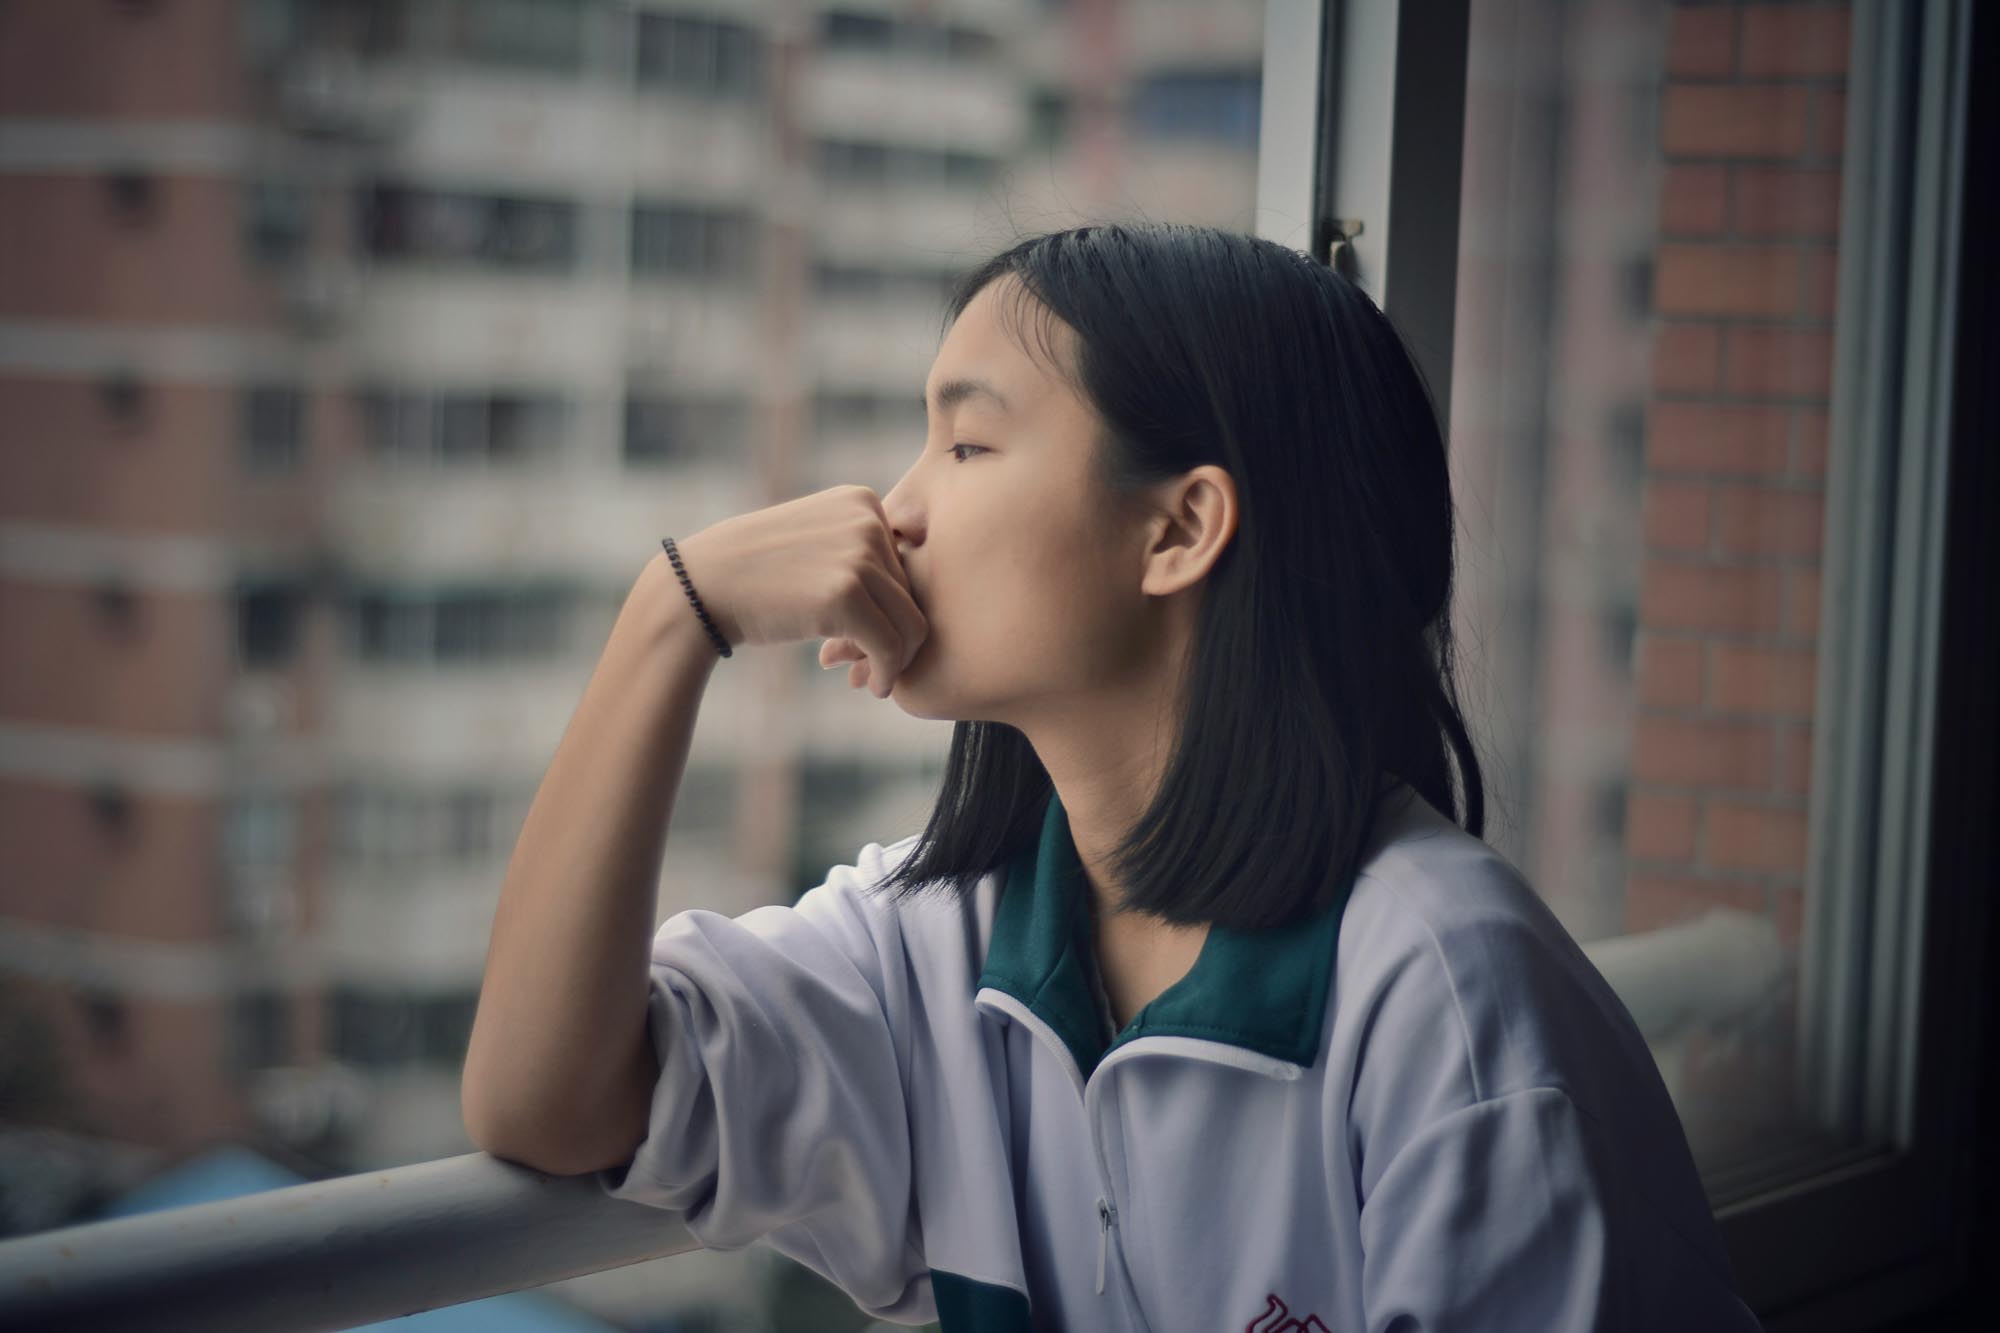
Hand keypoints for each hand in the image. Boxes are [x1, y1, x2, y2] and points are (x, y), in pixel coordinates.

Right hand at [673, 486, 926, 698]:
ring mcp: (858, 555)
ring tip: (870, 679)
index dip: (892, 609)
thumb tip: (919, 608)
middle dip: (894, 638)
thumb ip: (864, 557)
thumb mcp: (817, 542)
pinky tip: (871, 687)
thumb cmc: (757, 575)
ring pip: (911, 623)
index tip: (869, 639)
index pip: (906, 566)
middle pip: (913, 595)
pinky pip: (890, 646)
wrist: (701, 586)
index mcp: (862, 501)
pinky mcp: (846, 594)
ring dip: (894, 660)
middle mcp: (867, 520)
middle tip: (868, 669)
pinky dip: (887, 672)